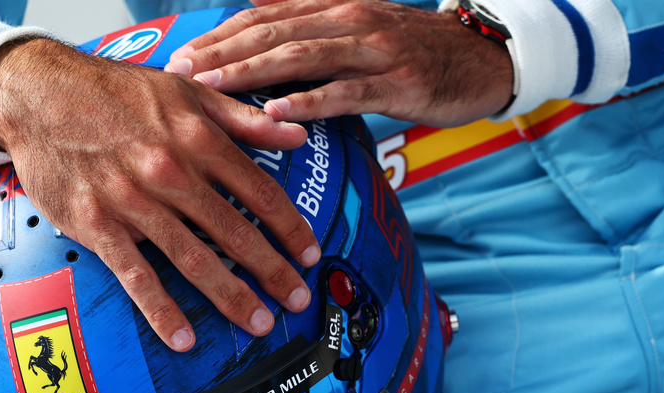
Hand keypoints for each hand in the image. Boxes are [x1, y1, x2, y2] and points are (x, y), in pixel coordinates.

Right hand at [0, 38, 321, 351]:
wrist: (38, 91)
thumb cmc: (114, 92)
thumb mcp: (185, 90)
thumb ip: (242, 116)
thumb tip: (296, 131)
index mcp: (197, 137)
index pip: (260, 191)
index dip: (290, 228)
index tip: (310, 254)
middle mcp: (171, 170)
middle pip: (235, 230)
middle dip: (272, 270)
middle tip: (297, 300)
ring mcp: (132, 200)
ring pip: (193, 257)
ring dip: (230, 295)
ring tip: (259, 322)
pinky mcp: (96, 223)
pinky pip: (135, 275)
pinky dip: (161, 310)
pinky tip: (183, 337)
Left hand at [163, 0, 513, 127]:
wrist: (483, 59)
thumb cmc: (415, 52)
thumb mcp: (360, 30)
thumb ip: (312, 29)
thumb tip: (258, 21)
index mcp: (334, 9)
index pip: (264, 18)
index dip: (219, 37)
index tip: (180, 59)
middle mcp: (349, 20)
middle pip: (272, 33)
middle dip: (221, 54)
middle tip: (179, 76)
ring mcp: (374, 50)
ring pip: (300, 56)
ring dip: (250, 73)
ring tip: (212, 90)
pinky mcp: (397, 83)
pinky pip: (345, 92)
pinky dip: (308, 102)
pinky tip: (276, 112)